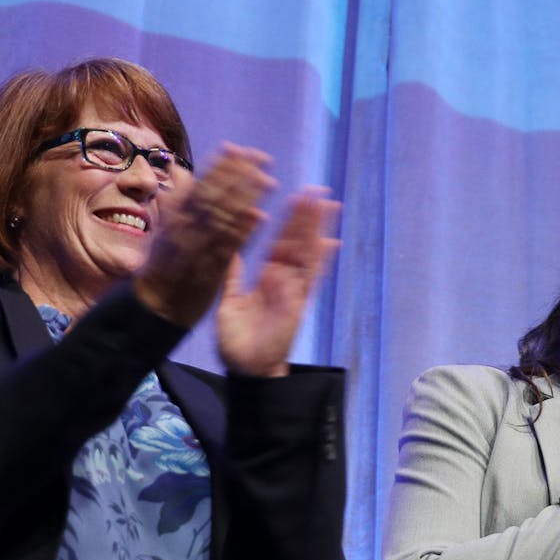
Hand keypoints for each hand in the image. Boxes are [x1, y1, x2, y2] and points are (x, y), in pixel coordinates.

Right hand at [133, 143, 275, 327]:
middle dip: (239, 174)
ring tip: (269, 180)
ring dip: (248, 197)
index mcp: (175, 215)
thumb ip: (175, 200)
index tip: (237, 148)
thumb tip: (179, 170)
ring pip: (225, 217)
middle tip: (261, 158)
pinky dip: (243, 231)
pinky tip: (259, 216)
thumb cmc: (161, 265)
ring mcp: (198, 248)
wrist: (156, 306)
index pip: (201, 183)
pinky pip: (229, 248)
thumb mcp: (162, 227)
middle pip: (216, 195)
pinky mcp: (211, 270)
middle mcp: (186, 227)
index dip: (221, 165)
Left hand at [217, 188, 340, 376]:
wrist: (247, 369)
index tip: (294, 197)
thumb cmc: (237, 342)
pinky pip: (311, 279)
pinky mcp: (298, 303)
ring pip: (307, 254)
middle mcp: (283, 281)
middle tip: (316, 189)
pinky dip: (321, 261)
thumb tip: (229, 250)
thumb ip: (232, 276)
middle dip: (306, 216)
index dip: (287, 221)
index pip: (278, 243)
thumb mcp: (229, 302)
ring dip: (316, 229)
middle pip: (297, 242)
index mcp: (265, 278)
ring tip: (326, 204)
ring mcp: (293, 291)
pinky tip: (331, 241)